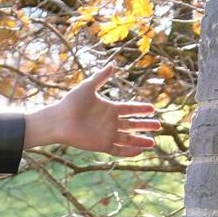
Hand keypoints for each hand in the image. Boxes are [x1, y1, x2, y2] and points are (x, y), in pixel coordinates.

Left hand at [27, 59, 162, 154]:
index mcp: (109, 108)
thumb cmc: (71, 103)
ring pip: (128, 139)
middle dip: (145, 126)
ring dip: (140, 140)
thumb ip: (101, 77)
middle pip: (132, 125)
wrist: (58, 120)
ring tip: (153, 142)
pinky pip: (118, 150)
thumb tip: (113, 64)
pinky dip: (128, 151)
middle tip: (159, 126)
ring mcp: (107, 134)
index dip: (141, 109)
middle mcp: (110, 122)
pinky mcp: (101, 145)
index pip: (129, 109)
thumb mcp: (88, 87)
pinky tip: (139, 150)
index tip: (153, 109)